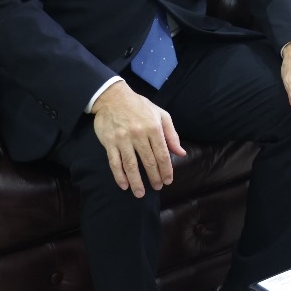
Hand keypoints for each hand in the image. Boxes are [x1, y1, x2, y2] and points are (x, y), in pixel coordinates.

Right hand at [91, 81, 185, 197]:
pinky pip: (115, 163)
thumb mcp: (160, 115)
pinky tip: (124, 185)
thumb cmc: (140, 106)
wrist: (113, 97)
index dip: (166, 170)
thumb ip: (172, 134)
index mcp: (154, 128)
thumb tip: (181, 153)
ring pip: (131, 165)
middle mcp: (139, 135)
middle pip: (149, 162)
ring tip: (140, 194)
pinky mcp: (109, 143)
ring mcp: (123, 139)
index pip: (162, 154)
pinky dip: (119, 176)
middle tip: (157, 188)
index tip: (168, 180)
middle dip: (154, 177)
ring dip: (137, 182)